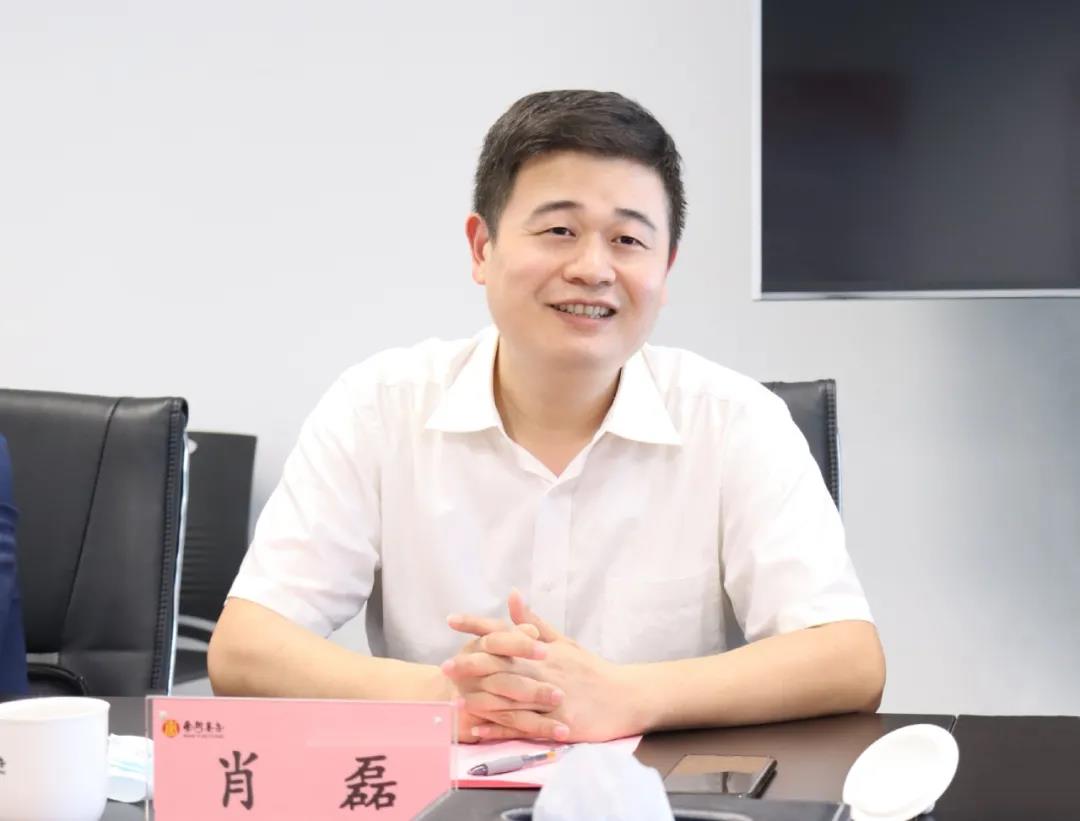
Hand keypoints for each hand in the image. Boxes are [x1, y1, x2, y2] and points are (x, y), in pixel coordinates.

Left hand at [445, 590, 641, 742]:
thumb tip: (512, 596)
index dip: (477, 626)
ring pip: (510, 696)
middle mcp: (544, 668)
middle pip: (502, 664)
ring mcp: (550, 695)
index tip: (451, 620)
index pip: (504, 632)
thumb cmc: (592, 671)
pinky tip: (478, 729)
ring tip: (454, 700)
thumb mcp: (564, 642)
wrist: (625, 697)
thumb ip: (534, 622)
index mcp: (543, 649)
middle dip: (471, 664)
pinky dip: (499, 728)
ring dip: (480, 699)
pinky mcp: (557, 720)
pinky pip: (523, 725)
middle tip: (444, 666)